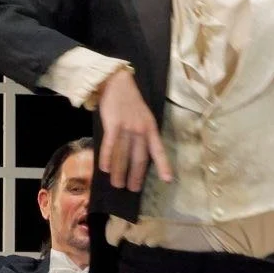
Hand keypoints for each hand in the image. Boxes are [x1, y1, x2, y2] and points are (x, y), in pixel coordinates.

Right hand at [97, 66, 171, 192]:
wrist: (117, 83)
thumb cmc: (130, 102)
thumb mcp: (144, 117)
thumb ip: (143, 134)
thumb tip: (139, 154)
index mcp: (151, 129)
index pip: (158, 151)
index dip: (163, 165)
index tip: (167, 180)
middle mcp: (141, 130)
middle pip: (139, 157)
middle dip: (136, 175)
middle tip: (132, 189)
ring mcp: (127, 127)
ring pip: (124, 155)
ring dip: (120, 171)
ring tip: (117, 184)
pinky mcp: (113, 124)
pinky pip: (111, 145)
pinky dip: (108, 158)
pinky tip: (105, 169)